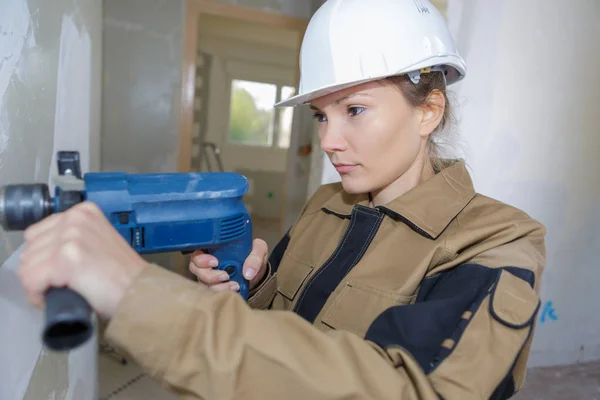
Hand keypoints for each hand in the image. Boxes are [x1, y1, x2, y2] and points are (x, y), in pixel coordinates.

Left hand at [18, 202, 148, 319]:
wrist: (140, 291)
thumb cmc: (123, 275)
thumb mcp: (98, 241)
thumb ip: (73, 237)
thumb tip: (45, 253)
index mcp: (84, 212)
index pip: (37, 233)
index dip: (44, 257)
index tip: (56, 270)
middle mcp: (76, 219)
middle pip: (29, 249)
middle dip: (39, 271)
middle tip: (60, 284)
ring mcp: (71, 237)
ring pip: (27, 265)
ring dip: (38, 284)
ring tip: (61, 290)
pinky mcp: (66, 258)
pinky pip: (31, 280)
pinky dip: (38, 295)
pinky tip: (55, 297)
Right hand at [189, 238, 267, 291]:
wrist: (257, 274)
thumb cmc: (254, 257)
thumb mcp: (259, 250)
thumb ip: (255, 257)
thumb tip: (248, 273)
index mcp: (214, 249)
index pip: (197, 252)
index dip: (201, 258)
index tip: (215, 262)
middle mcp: (207, 263)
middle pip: (195, 269)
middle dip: (209, 275)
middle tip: (226, 275)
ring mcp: (209, 277)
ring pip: (202, 283)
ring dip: (217, 286)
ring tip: (234, 285)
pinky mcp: (214, 288)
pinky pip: (211, 293)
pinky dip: (222, 293)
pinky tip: (234, 290)